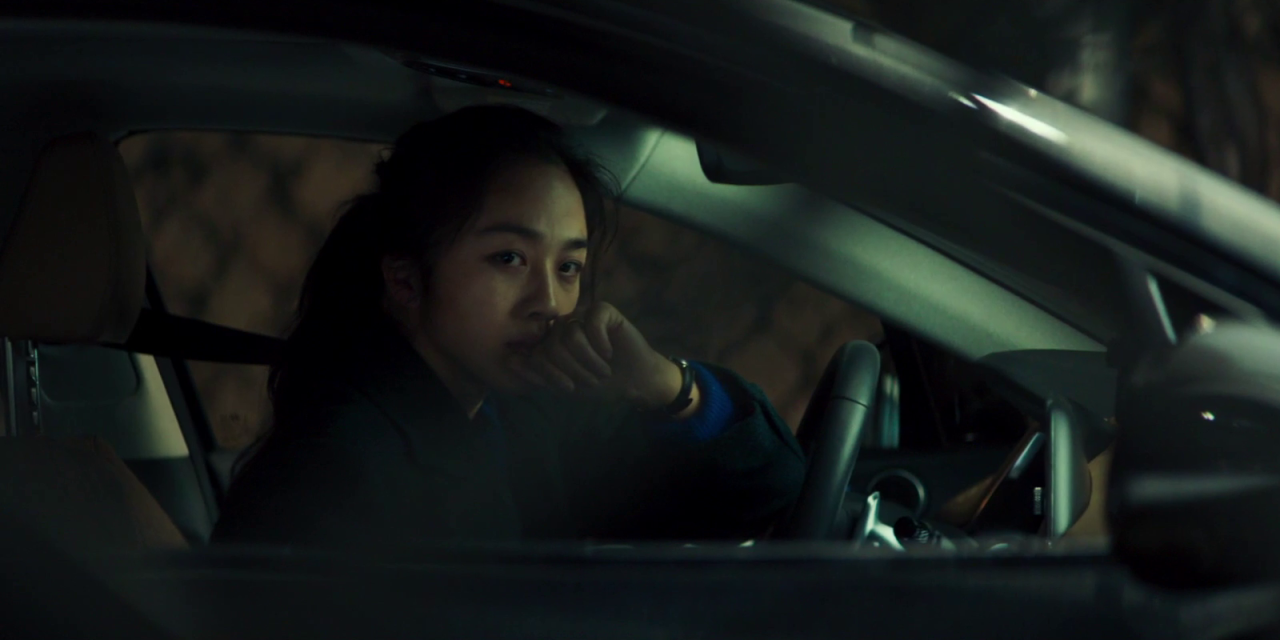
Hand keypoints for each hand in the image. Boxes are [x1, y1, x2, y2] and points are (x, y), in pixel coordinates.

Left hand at [511, 302, 695, 411]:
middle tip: (591, 379)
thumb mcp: (565, 385)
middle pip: (552, 344)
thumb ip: (538, 374)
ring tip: (602, 370)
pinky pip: (592, 322)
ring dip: (588, 360)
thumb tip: (508, 360)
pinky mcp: (603, 311)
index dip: (551, 373)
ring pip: (571, 334)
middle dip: (572, 369)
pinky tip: (610, 352)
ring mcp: (582, 316)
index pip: (536, 353)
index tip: (570, 387)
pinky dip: (600, 344)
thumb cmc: (599, 383)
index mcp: (551, 342)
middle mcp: (563, 326)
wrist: (634, 382)